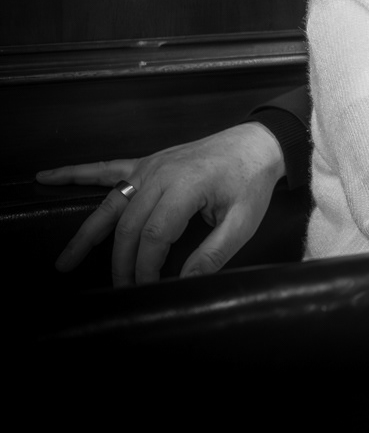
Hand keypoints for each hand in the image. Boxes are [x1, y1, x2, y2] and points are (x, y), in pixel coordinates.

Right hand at [37, 121, 286, 285]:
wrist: (258, 143)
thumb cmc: (251, 181)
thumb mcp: (244, 221)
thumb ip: (214, 253)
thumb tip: (185, 282)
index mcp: (185, 187)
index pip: (153, 236)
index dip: (146, 267)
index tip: (147, 288)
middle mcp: (160, 175)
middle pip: (128, 226)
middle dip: (121, 263)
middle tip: (119, 289)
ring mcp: (149, 167)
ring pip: (109, 205)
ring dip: (86, 235)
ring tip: (64, 262)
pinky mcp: (146, 163)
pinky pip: (106, 170)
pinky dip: (76, 174)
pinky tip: (47, 178)